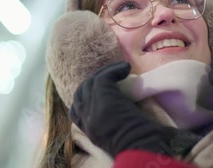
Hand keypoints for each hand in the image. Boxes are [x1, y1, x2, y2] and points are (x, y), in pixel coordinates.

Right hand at [69, 61, 200, 157]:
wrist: (137, 144)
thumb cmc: (133, 143)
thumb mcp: (112, 136)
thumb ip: (107, 124)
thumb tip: (115, 111)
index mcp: (87, 128)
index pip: (75, 110)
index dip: (84, 98)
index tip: (97, 92)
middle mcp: (85, 116)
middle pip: (81, 91)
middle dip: (93, 81)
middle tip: (110, 76)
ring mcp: (91, 104)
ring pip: (92, 80)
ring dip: (106, 72)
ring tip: (121, 69)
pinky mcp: (101, 93)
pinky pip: (103, 76)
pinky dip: (114, 70)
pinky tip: (125, 68)